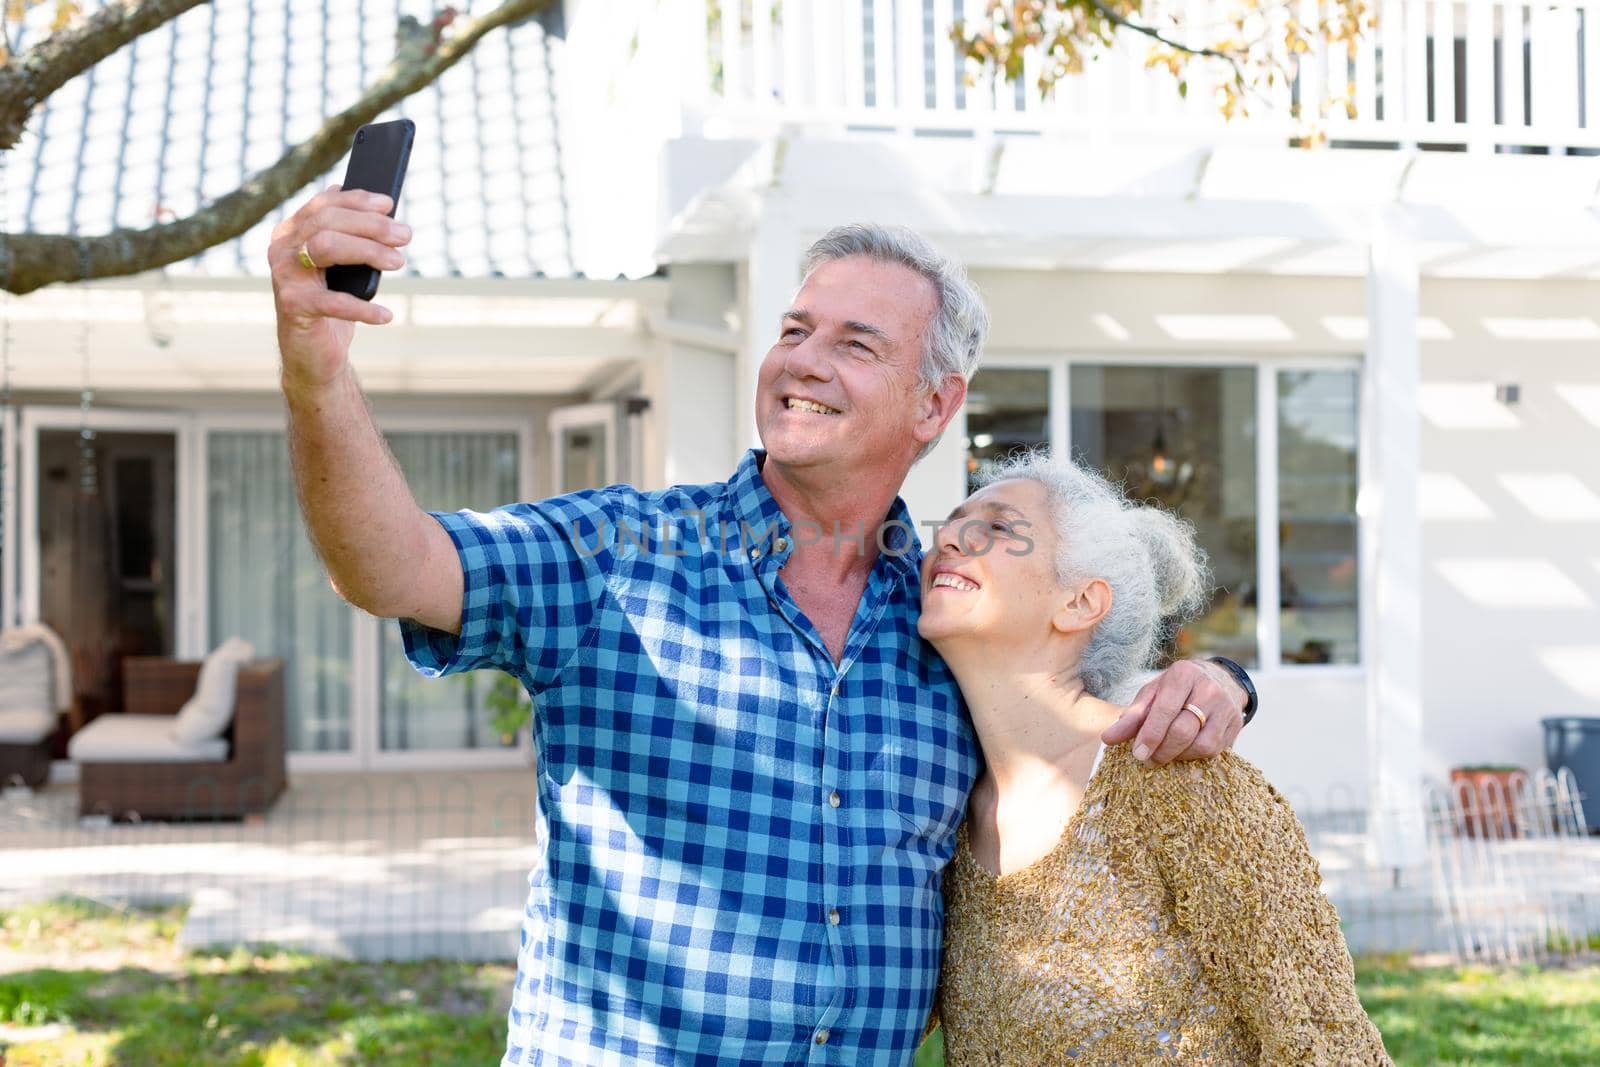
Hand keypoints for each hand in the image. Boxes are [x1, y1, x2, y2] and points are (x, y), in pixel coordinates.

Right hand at [268, 184, 410, 393]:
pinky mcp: (294, 307)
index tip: (389, 204)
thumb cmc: (332, 302)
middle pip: (327, 222)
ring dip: (368, 251)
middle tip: (405, 235)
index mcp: (292, 232)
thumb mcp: (342, 266)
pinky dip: (363, 308)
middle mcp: (282, 249)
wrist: (312, 352)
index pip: (323, 205)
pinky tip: (385, 315)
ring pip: (326, 246)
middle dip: (370, 225)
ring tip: (398, 261)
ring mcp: (285, 277)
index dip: (356, 200)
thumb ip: (351, 236)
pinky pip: (333, 302)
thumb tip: (383, 209)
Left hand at [1102, 659, 1245, 765]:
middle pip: (1183, 731)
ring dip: (1178, 756)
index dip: (1150, 735)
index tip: (1137, 754)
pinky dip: (1194, 756)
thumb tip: (1108, 739)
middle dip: (1162, 751)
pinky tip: (1183, 751)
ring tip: (1164, 755)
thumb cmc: (1177, 688)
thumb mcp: (1152, 694)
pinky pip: (1214, 750)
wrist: (1219, 680)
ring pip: (1201, 745)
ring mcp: (1226, 707)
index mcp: (1183, 675)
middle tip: (1147, 760)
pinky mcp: (1236, 724)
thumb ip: (1132, 716)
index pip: (1165, 710)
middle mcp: (1208, 689)